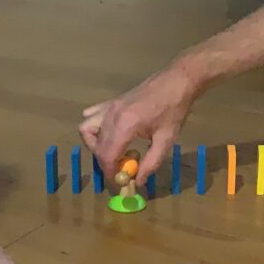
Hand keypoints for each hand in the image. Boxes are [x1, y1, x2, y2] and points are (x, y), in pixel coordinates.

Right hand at [81, 61, 201, 185]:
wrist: (178, 81)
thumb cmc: (174, 110)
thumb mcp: (166, 140)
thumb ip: (151, 163)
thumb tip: (139, 181)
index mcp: (125, 125)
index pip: (107, 155)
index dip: (109, 172)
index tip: (118, 182)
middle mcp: (111, 116)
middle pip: (96, 146)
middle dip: (105, 161)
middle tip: (121, 168)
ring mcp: (109, 107)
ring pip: (86, 129)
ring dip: (95, 144)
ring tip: (113, 150)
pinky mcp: (111, 102)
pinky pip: (91, 115)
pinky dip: (94, 127)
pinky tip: (110, 133)